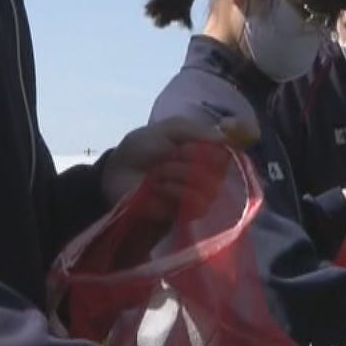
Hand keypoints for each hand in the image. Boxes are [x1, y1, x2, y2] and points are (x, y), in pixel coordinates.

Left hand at [101, 116, 257, 207]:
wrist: (117, 170)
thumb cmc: (142, 147)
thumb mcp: (169, 129)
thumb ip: (197, 131)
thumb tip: (226, 137)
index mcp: (206, 153)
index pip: (229, 154)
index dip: (215, 149)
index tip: (192, 143)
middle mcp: (207, 175)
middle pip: (219, 171)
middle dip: (190, 159)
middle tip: (170, 156)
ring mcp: (197, 197)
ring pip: (209, 189)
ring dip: (180, 175)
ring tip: (159, 172)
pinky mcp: (185, 215)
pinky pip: (195, 206)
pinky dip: (175, 192)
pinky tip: (159, 187)